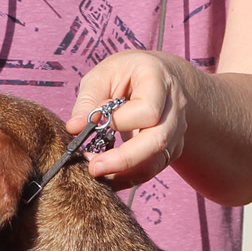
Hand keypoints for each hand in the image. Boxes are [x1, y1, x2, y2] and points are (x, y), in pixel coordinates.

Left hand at [67, 51, 186, 190]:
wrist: (163, 78)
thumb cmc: (128, 74)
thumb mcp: (104, 74)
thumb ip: (89, 100)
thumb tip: (74, 128)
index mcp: (159, 81)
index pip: (147, 110)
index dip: (120, 121)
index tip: (94, 121)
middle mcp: (175, 108)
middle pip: (157, 141)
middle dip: (124, 160)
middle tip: (93, 167)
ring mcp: (177, 131)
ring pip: (156, 161)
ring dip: (124, 172)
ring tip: (96, 171)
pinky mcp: (171, 149)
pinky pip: (151, 169)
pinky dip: (128, 176)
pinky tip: (108, 175)